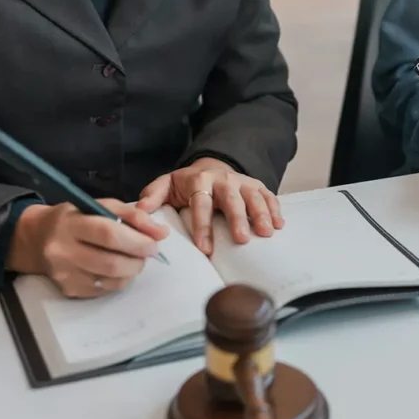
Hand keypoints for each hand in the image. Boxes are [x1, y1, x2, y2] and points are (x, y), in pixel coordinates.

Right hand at [7, 200, 168, 298]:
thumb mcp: (102, 206)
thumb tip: (162, 233)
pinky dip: (118, 280)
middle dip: (137, 260)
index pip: (109, 235)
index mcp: (70, 223)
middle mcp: (63, 251)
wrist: (37, 238)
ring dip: (131, 271)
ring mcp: (64, 274)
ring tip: (132, 259)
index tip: (154, 244)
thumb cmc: (76, 218)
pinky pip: (104, 290)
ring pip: (110, 280)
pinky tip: (116, 269)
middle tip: (147, 254)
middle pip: (111, 263)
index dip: (137, 242)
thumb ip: (134, 216)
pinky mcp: (68, 290)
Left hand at [137, 157, 282, 253]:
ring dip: (261, 214)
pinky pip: (268, 195)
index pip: (200, 203)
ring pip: (253, 196)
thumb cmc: (186, 185)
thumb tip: (140, 210)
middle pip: (231, 199)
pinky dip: (275, 209)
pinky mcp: (256, 186)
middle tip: (242, 240)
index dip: (203, 226)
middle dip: (238, 219)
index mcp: (198, 180)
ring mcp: (242, 182)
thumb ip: (153, 196)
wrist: (210, 169)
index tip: (205, 249)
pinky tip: (279, 225)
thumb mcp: (166, 186)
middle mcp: (223, 179)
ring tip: (267, 233)